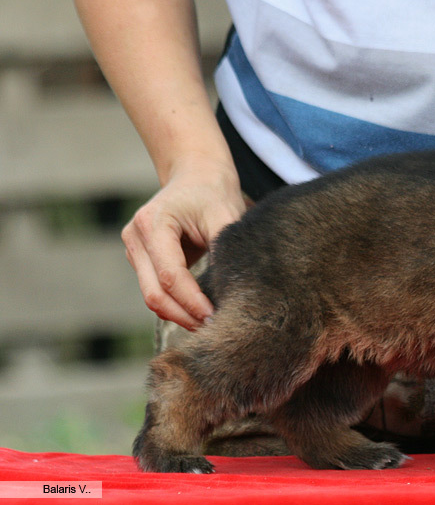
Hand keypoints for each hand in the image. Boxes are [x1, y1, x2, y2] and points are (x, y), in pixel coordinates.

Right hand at [122, 161, 245, 329]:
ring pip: (151, 296)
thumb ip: (225, 249)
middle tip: (213, 330)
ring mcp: (134, 249)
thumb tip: (229, 292)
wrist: (196, 174)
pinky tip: (199, 313)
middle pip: (153, 292)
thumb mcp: (226, 214)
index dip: (191, 300)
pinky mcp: (140, 259)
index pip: (169, 275)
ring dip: (179, 314)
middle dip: (183, 315)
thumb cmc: (214, 193)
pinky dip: (175, 304)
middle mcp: (135, 236)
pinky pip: (155, 289)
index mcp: (153, 222)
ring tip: (209, 325)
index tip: (215, 317)